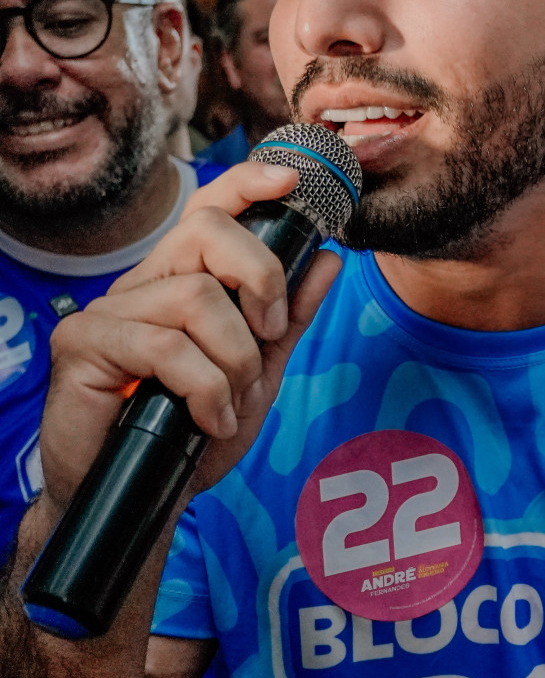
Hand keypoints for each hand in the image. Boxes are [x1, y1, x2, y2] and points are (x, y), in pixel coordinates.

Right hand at [39, 162, 340, 510]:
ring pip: (194, 297)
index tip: (293, 182)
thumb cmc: (195, 432)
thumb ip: (289, 318)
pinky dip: (205, 389)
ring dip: (234, 359)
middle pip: (206, 233)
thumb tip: (328, 259)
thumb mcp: (259, 373)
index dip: (247, 184)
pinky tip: (208, 420)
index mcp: (182, 282)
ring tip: (231, 403)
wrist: (148, 495)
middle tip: (269, 336)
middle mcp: (142, 285)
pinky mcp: (83, 344)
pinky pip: (165, 346)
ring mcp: (108, 312)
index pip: (209, 210)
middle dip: (260, 281)